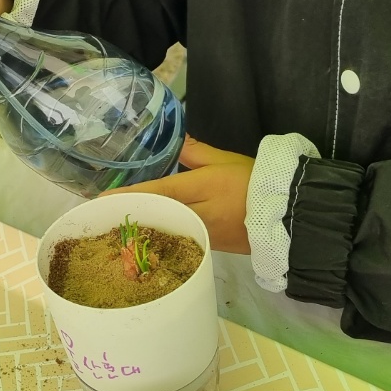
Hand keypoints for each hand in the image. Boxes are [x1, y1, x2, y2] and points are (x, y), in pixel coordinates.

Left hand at [112, 138, 254, 253]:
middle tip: (100, 217)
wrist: (290, 215)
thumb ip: (196, 152)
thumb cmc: (257, 182)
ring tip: (115, 226)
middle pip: (158, 216)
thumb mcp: (226, 160)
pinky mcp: (209, 248)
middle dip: (129, 216)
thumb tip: (175, 141)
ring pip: (167, 232)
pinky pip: (179, 241)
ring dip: (142, 229)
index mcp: (203, 188)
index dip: (131, 195)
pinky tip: (145, 235)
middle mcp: (200, 215)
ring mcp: (204, 236)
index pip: (160, 192)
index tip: (103, 199)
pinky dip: (161, 237)